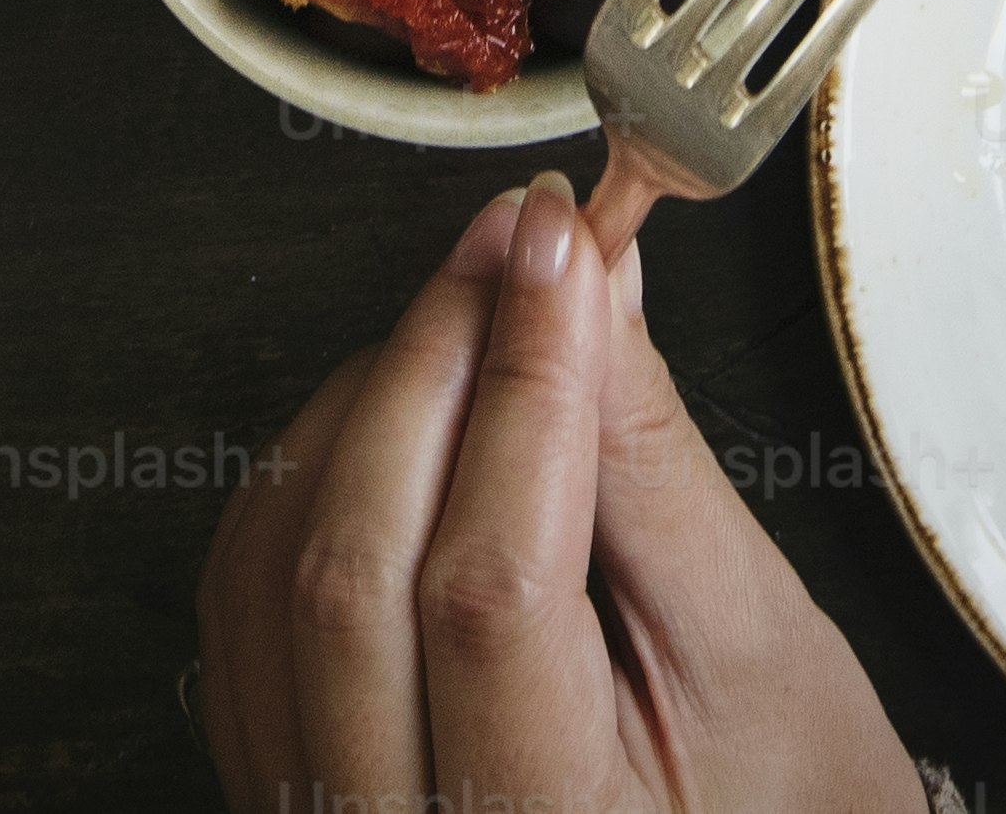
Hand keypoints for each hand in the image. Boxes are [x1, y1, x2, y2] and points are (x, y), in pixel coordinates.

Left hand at [200, 178, 925, 813]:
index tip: (558, 245)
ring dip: (364, 409)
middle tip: (511, 244)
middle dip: (433, 365)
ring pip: (277, 573)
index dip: (522, 383)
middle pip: (355, 566)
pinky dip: (311, 479)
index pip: (491, 582)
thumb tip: (585, 291)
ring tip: (472, 321)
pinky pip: (247, 608)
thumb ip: (653, 471)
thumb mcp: (758, 658)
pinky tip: (398, 416)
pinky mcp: (284, 779)